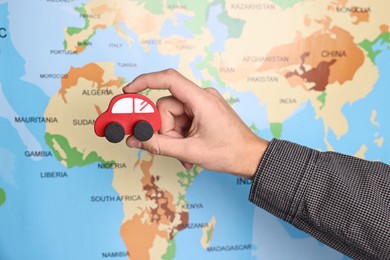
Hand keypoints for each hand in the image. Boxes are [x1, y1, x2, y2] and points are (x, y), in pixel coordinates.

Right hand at [123, 69, 268, 177]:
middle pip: (167, 107)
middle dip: (166, 130)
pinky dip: (181, 135)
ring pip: (173, 116)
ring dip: (174, 137)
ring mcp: (203, 104)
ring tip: (186, 153)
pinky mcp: (204, 112)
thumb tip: (135, 139)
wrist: (251, 158)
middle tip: (175, 147)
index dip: (145, 82)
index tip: (128, 92)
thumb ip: (158, 145)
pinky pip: (183, 120)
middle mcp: (202, 97)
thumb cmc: (229, 153)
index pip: (168, 79)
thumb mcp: (189, 151)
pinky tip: (189, 151)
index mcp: (201, 100)